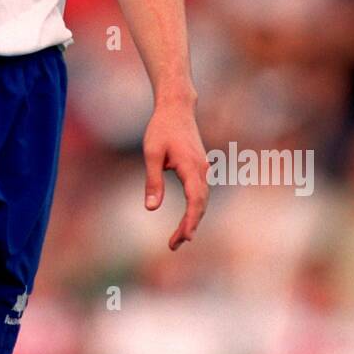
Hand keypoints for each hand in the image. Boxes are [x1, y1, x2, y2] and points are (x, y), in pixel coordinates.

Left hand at [142, 103, 209, 250]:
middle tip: (174, 245)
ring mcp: (203, 169)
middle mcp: (202, 170)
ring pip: (202, 200)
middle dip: (189, 226)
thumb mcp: (151, 153)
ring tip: (177, 239)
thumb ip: (152, 181)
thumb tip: (151, 208)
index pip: (195, 200)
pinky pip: (200, 193)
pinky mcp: (199, 168)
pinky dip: (195, 209)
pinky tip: (186, 220)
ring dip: (192, 220)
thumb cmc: (161, 129)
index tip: (185, 238)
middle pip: (200, 205)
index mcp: (191, 167)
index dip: (191, 221)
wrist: (176, 108)